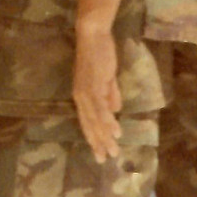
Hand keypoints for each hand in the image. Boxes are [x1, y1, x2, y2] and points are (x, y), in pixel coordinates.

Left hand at [73, 23, 123, 162]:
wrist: (93, 36)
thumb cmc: (99, 55)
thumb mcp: (106, 78)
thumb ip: (110, 93)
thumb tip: (116, 110)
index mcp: (82, 96)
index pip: (87, 122)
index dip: (94, 138)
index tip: (101, 154)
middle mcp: (80, 97)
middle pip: (89, 125)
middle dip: (98, 143)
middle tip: (105, 160)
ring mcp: (86, 92)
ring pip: (95, 120)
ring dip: (105, 136)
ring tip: (113, 151)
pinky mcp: (94, 85)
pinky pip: (101, 107)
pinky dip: (108, 120)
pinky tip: (115, 132)